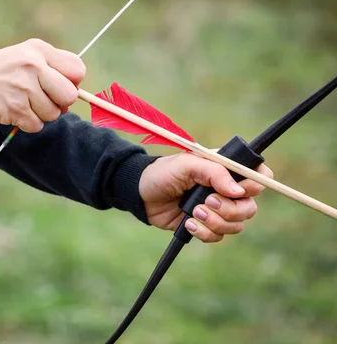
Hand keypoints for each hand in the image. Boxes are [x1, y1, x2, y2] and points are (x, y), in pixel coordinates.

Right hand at [0, 39, 84, 132]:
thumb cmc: (1, 72)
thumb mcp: (26, 56)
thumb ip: (53, 67)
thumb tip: (76, 93)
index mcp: (39, 50)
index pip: (77, 69)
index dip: (72, 83)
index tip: (59, 86)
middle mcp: (33, 66)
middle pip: (69, 95)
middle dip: (60, 103)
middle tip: (44, 100)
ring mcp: (24, 88)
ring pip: (53, 114)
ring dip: (41, 114)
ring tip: (24, 103)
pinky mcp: (15, 109)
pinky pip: (37, 125)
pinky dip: (28, 123)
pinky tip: (15, 111)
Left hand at [138, 153, 273, 242]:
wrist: (141, 194)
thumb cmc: (164, 172)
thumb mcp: (186, 164)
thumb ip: (213, 172)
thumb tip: (237, 191)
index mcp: (226, 170)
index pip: (258, 176)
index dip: (254, 185)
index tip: (239, 189)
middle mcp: (226, 190)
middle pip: (249, 207)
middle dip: (230, 209)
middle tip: (207, 202)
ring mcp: (217, 209)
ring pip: (236, 225)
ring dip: (215, 222)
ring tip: (193, 212)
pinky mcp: (206, 225)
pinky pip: (218, 236)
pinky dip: (205, 233)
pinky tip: (188, 223)